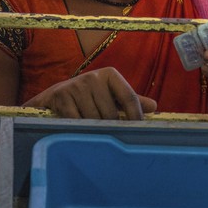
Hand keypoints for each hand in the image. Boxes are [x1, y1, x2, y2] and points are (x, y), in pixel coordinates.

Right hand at [27, 67, 156, 119]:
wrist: (53, 97)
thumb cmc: (87, 98)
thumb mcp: (109, 96)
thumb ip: (129, 101)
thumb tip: (154, 107)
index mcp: (109, 74)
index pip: (129, 96)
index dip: (135, 115)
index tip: (138, 130)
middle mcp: (93, 77)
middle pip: (111, 114)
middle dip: (109, 127)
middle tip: (105, 132)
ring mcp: (76, 86)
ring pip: (94, 120)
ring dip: (93, 129)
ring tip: (90, 129)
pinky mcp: (61, 97)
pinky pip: (77, 122)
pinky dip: (79, 129)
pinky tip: (78, 129)